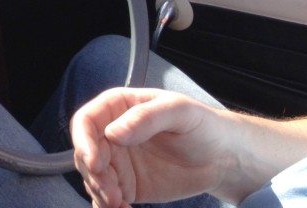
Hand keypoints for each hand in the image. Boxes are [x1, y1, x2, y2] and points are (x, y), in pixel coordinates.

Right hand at [70, 87, 234, 206]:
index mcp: (116, 108)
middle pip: (86, 154)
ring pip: (93, 179)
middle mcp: (111, 134)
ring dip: (101, 194)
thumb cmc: (200, 124)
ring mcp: (118, 162)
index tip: (95, 163)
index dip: (84, 142)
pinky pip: (107, 198)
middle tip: (113, 194)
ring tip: (121, 205)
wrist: (223, 156)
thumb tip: (112, 133)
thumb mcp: (178, 112)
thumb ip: (145, 118)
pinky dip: (108, 207)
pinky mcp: (127, 186)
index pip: (86, 122)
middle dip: (94, 176)